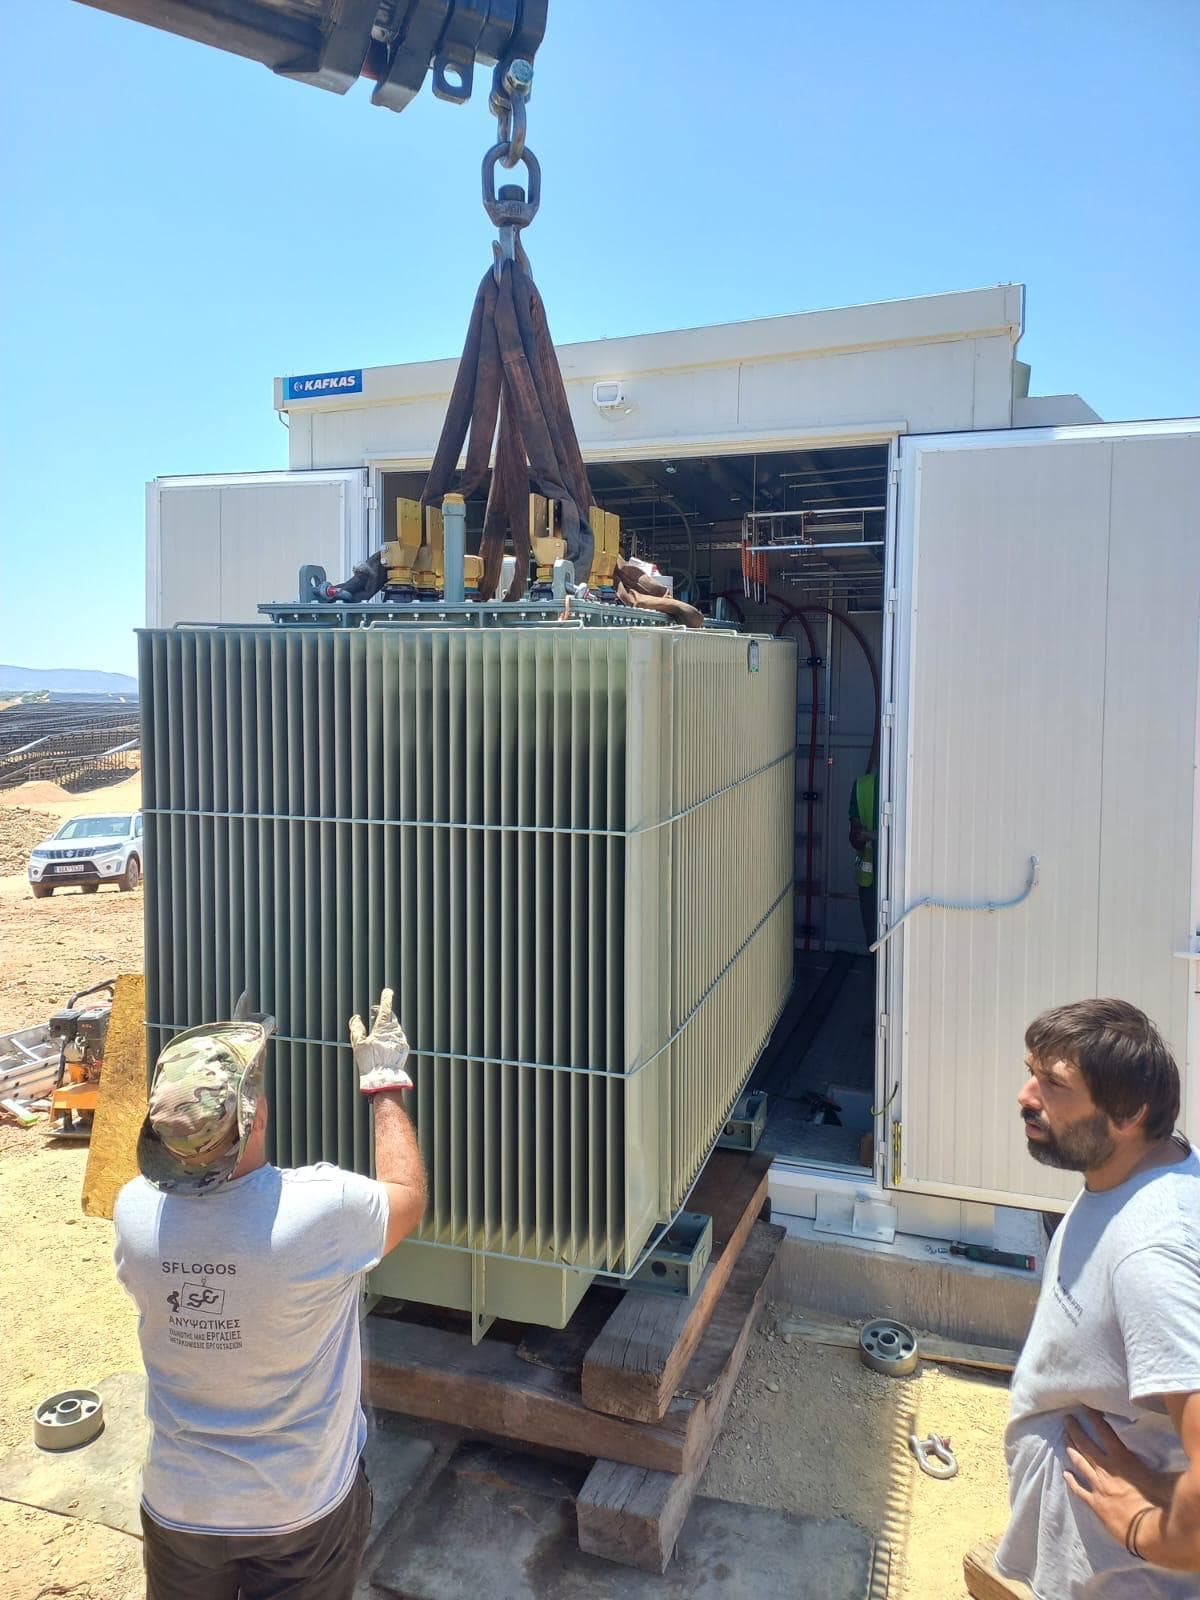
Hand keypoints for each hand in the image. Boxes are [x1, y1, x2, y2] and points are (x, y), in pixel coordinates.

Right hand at [349, 988, 412, 1095]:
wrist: (384, 1077)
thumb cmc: (370, 1061)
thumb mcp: (358, 1044)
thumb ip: (357, 1028)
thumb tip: (356, 1018)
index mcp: (383, 1028)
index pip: (386, 1008)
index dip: (386, 998)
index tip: (387, 991)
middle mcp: (395, 1031)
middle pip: (391, 1016)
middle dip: (384, 1012)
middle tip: (376, 1011)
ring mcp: (401, 1039)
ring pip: (395, 1026)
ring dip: (387, 1025)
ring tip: (378, 1028)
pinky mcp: (404, 1047)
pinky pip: (398, 1036)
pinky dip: (392, 1035)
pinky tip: (385, 1041)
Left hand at [1064, 1411, 1174, 1547]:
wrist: (1148, 1531)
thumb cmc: (1159, 1502)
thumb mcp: (1166, 1477)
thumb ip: (1168, 1464)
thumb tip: (1183, 1452)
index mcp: (1122, 1459)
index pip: (1105, 1433)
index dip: (1094, 1419)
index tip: (1085, 1408)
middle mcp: (1106, 1470)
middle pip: (1086, 1445)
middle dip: (1075, 1430)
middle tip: (1067, 1419)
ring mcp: (1098, 1487)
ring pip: (1079, 1462)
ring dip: (1070, 1449)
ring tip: (1063, 1438)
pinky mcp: (1095, 1505)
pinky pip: (1079, 1490)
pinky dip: (1071, 1481)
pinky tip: (1064, 1474)